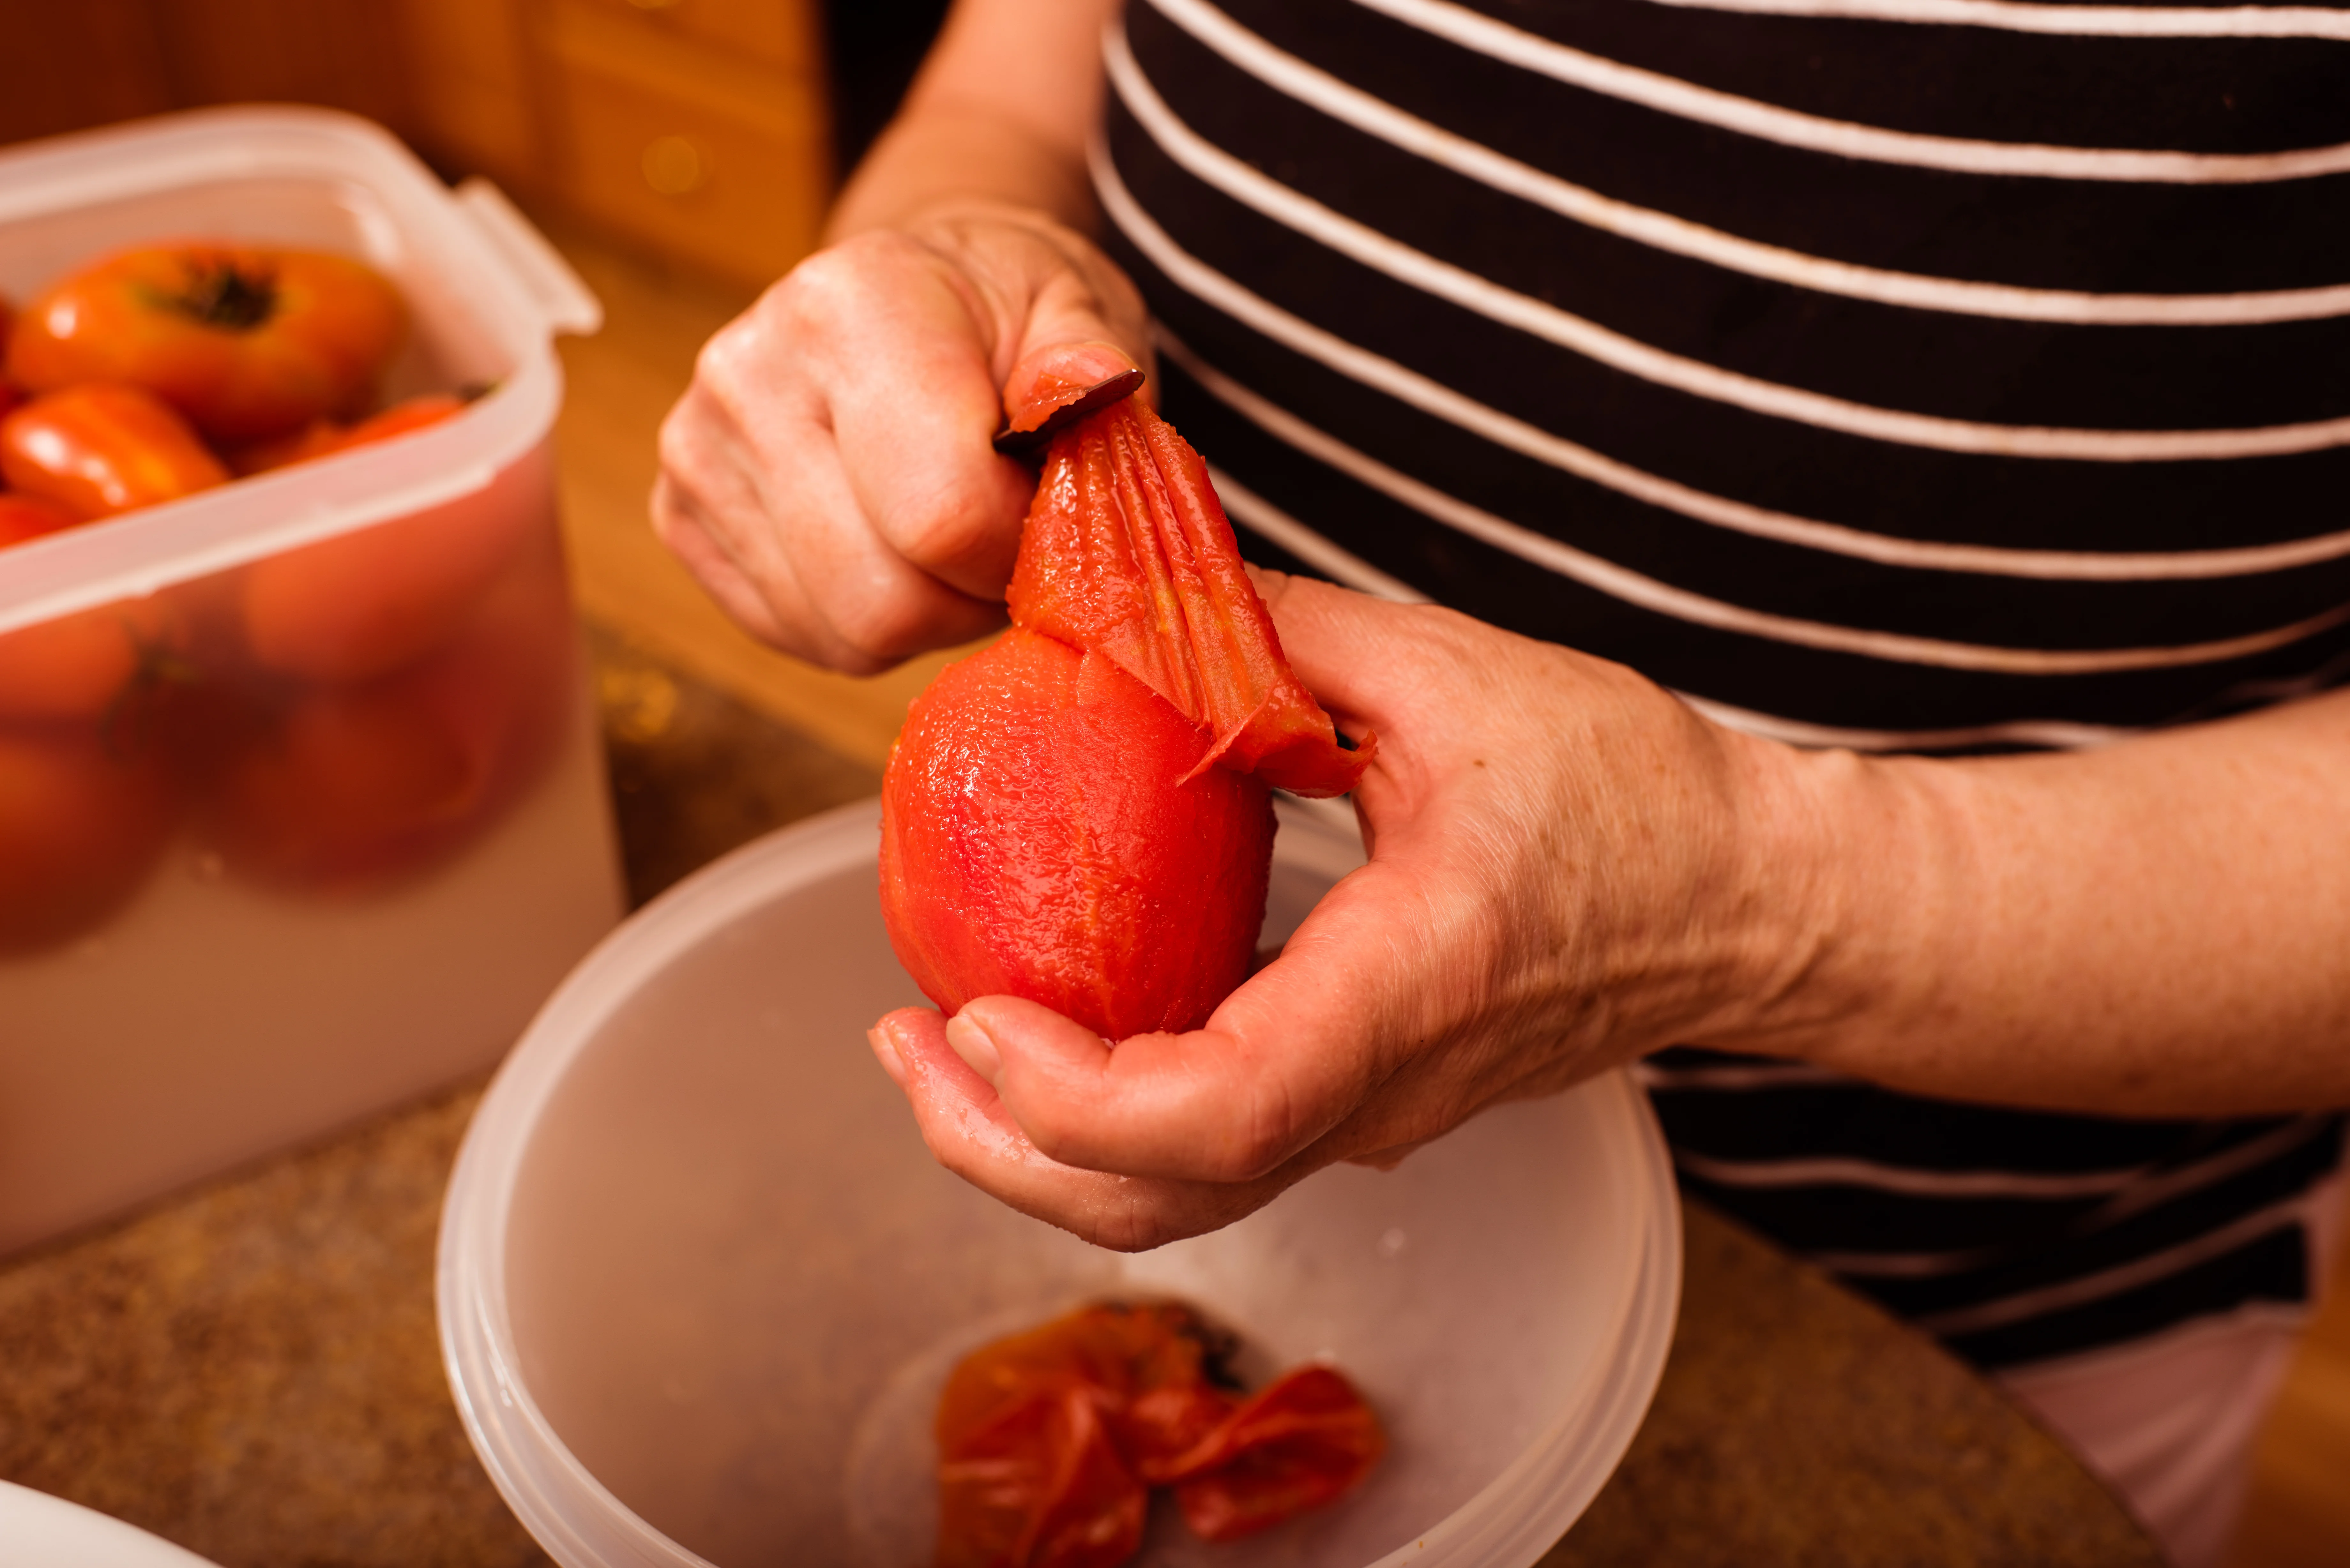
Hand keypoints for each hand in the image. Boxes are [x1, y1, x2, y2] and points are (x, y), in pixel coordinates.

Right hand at [651, 202, 1150, 673]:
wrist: (907, 292)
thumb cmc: (1001, 313)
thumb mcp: (1075, 308)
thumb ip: (1089, 365)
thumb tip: (1087, 393)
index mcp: (851, 306)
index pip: (942, 512)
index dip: (1015, 549)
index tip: (1043, 513)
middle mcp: (750, 374)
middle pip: (883, 597)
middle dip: (970, 594)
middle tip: (1002, 539)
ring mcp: (699, 450)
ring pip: (845, 632)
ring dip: (926, 614)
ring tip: (949, 537)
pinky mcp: (680, 516)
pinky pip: (803, 635)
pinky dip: (867, 620)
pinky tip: (891, 548)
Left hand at [867, 572, 1810, 1249]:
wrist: (1746, 898)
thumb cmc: (1630, 785)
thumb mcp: (1457, 673)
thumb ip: (1285, 632)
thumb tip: (1131, 599)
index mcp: (1415, 980)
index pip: (1223, 1110)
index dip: (1076, 1095)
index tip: (973, 1015)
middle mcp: (1388, 1086)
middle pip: (1166, 1199)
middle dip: (1001, 1143)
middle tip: (896, 1041)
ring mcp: (1376, 1116)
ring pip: (1180, 1199)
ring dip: (1037, 1142)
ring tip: (935, 1042)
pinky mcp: (1367, 1104)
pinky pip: (1215, 1149)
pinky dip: (1104, 1116)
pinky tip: (1041, 1028)